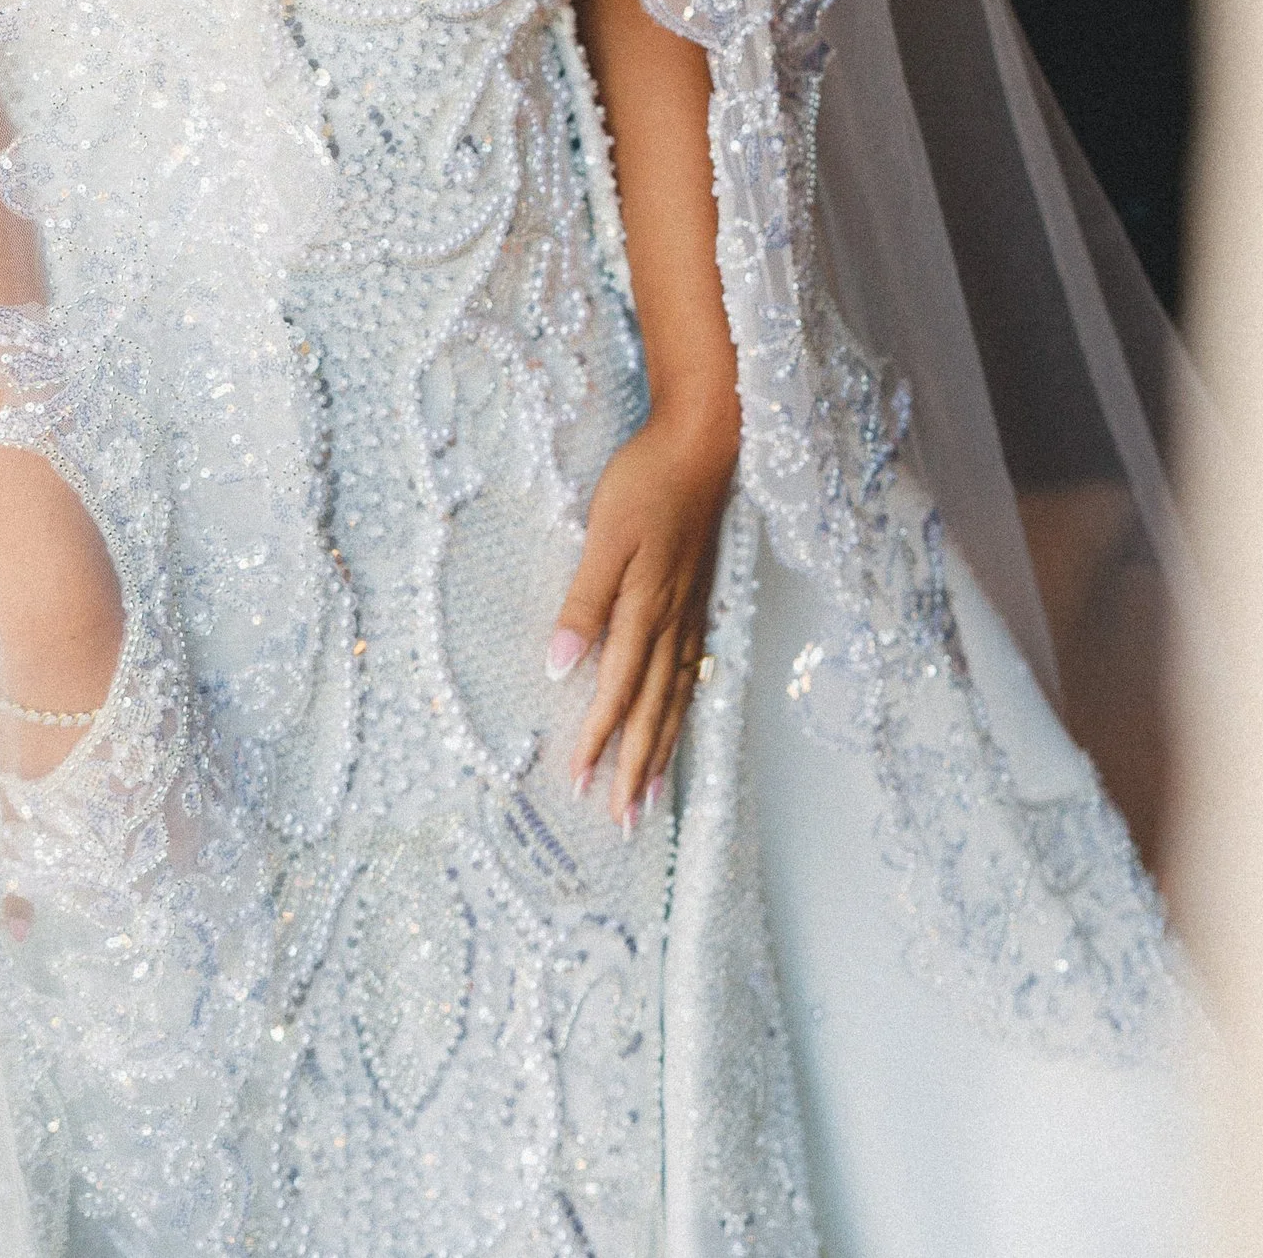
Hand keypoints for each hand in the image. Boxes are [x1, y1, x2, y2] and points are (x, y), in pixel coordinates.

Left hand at [548, 398, 736, 827]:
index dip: (598, 740)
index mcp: (646, 610)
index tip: (578, 785)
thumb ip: (584, 602)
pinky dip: (684, 708)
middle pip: (654, 710)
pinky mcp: (700, 596)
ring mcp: (692, 611)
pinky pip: (693, 671)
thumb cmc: (646, 481)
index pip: (618, 692)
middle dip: (636, 768)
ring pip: (677, 697)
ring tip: (651, 796)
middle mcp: (674, 621)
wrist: (704, 440)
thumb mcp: (604, 536)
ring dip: (663, 749)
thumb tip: (558, 667)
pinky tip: (679, 721)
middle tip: (623, 822)